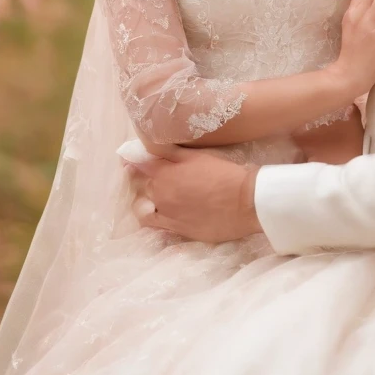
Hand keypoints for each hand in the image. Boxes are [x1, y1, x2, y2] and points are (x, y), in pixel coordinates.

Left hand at [125, 145, 260, 242]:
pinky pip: (153, 223)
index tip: (129, 159)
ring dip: (146, 200)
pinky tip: (158, 213)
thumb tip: (145, 146)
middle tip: (156, 177)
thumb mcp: (196, 156)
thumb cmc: (224, 173)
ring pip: (144, 206)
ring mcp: (166, 213)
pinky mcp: (176, 228)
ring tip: (155, 198)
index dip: (133, 160)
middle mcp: (160, 193)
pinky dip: (151, 217)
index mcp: (165, 172)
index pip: (140, 163)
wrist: (244, 202)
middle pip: (143, 185)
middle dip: (145, 180)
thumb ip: (168, 152)